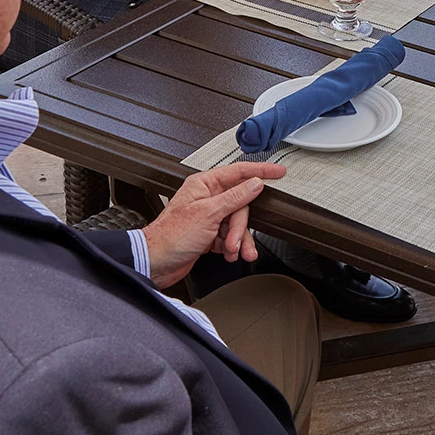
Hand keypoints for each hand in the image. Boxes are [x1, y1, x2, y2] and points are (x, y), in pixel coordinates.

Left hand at [140, 162, 284, 288]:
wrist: (156, 262)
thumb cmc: (171, 236)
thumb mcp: (208, 214)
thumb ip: (235, 197)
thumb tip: (255, 184)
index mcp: (204, 185)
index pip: (238, 172)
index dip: (260, 171)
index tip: (278, 172)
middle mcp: (207, 198)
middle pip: (240, 205)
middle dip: (240, 226)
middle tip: (235, 239)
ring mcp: (208, 217)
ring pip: (236, 223)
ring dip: (237, 239)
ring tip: (233, 251)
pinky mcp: (208, 234)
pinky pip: (230, 236)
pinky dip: (231, 246)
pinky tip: (228, 253)